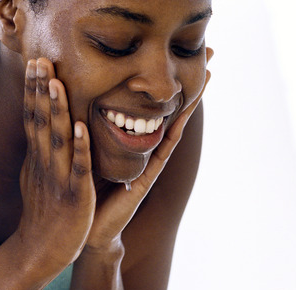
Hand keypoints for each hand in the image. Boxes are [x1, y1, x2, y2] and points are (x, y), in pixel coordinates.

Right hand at [15, 58, 95, 271]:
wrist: (39, 252)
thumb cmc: (43, 216)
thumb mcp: (36, 179)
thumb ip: (39, 155)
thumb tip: (36, 133)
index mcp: (38, 160)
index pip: (33, 118)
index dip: (33, 91)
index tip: (35, 64)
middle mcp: (44, 164)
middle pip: (40, 121)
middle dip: (41, 91)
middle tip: (40, 61)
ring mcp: (58, 179)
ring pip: (57, 139)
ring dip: (56, 111)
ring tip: (57, 83)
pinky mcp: (74, 196)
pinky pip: (78, 169)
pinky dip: (80, 148)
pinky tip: (82, 128)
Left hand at [83, 48, 213, 252]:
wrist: (85, 228)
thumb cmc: (87, 190)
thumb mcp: (90, 150)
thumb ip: (94, 129)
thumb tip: (86, 98)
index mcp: (136, 142)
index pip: (157, 105)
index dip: (171, 80)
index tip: (185, 55)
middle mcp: (148, 149)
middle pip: (174, 109)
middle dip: (191, 82)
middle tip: (210, 54)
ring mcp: (151, 163)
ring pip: (174, 126)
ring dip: (191, 103)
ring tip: (206, 78)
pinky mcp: (144, 179)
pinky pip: (160, 152)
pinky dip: (169, 132)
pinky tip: (179, 114)